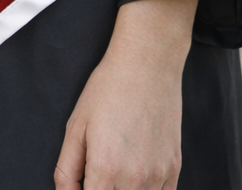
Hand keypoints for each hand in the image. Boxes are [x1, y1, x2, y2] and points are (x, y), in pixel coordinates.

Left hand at [54, 0, 198, 189]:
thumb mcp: (76, 125)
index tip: (85, 183)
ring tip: (117, 168)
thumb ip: (66, 169)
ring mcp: (157, 176)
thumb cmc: (109, 88)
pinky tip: (137, 174)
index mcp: (105, 169)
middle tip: (98, 173)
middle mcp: (134, 179)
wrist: (147, 64)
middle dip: (103, 189)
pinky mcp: (174, 169)